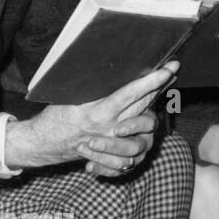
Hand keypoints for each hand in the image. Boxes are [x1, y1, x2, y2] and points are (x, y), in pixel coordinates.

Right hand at [6, 62, 176, 176]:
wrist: (45, 144)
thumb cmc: (55, 117)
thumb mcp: (70, 99)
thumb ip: (92, 89)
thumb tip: (108, 70)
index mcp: (97, 112)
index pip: (131, 93)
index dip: (151, 81)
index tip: (167, 68)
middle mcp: (110, 127)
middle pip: (143, 105)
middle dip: (159, 86)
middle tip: (172, 69)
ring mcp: (113, 140)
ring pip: (144, 121)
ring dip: (155, 104)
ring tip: (161, 88)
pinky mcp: (114, 149)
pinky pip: (138, 140)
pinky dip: (145, 127)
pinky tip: (150, 114)